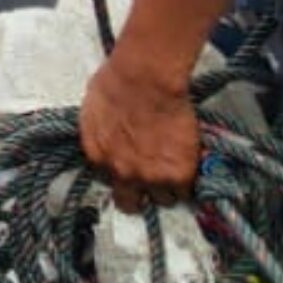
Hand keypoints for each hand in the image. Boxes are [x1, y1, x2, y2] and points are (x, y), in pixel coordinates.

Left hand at [78, 58, 200, 212]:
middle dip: (139, 195)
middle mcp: (122, 173)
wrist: (146, 79)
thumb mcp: (93, 111)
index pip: (107, 180)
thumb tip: (108, 137)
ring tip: (174, 169)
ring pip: (162, 199)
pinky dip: (189, 181)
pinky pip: (186, 191)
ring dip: (167, 187)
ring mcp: (151, 177)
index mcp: (97, 157)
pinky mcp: (179, 175)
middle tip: (151, 181)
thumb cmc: (117, 81)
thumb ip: (100, 134)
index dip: (121, 174)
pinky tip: (188, 166)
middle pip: (130, 203)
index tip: (130, 169)